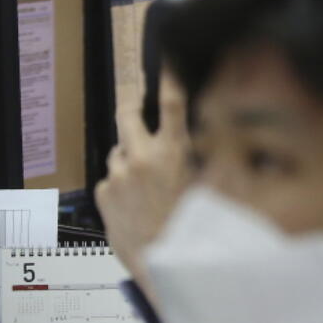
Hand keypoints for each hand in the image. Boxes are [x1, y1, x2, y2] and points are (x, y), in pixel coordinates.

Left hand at [95, 71, 193, 298]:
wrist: (164, 264)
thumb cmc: (192, 228)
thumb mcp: (213, 187)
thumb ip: (215, 157)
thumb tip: (220, 134)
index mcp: (173, 152)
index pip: (172, 101)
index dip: (169, 75)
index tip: (166, 58)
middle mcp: (142, 158)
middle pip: (127, 114)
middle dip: (131, 105)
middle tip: (136, 104)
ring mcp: (118, 175)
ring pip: (119, 151)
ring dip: (130, 157)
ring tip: (146, 182)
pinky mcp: (102, 194)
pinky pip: (110, 179)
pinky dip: (120, 184)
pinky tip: (136, 201)